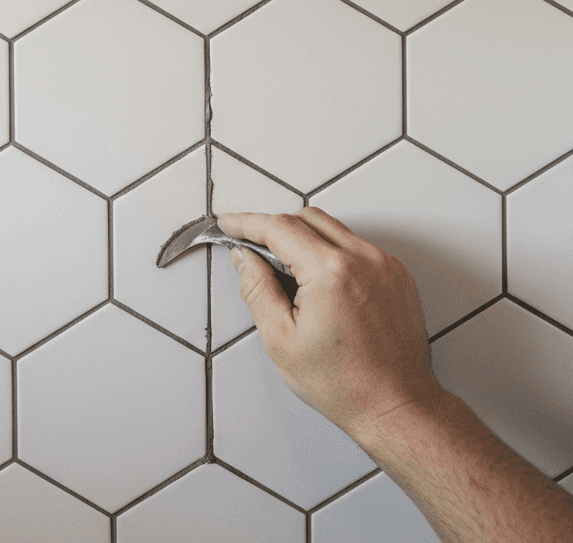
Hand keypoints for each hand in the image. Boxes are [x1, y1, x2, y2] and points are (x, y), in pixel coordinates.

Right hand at [217, 206, 443, 440]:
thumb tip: (244, 257)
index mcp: (330, 272)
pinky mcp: (397, 274)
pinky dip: (331, 251)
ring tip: (287, 271)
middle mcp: (363, 259)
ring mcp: (384, 264)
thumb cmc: (344, 384)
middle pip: (306, 218)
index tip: (229, 224)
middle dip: (274, 226)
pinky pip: (355, 245)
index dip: (247, 223)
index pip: (279, 228)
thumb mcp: (280, 339)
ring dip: (303, 236)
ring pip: (332, 228)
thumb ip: (257, 289)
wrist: (396, 407)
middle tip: (253, 248)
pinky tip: (319, 281)